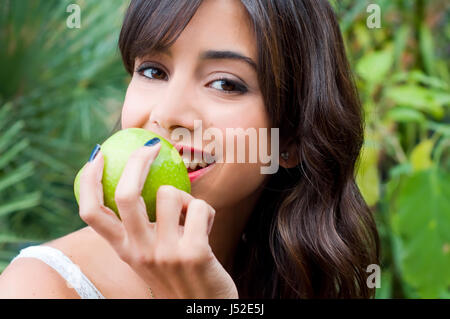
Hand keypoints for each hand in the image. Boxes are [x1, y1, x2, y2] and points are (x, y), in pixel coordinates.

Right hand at [78, 142, 238, 298]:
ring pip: (170, 193)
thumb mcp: (150, 256)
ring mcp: (166, 253)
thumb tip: (139, 183)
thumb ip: (142, 229)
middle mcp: (139, 252)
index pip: (90, 213)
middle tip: (151, 147)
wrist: (202, 311)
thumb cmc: (179, 276)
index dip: (89, 179)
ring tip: (191, 214)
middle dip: (137, 161)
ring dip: (185, 195)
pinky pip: (202, 207)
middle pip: (124, 194)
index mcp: (124, 250)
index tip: (98, 156)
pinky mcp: (195, 253)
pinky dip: (207, 210)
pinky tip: (207, 226)